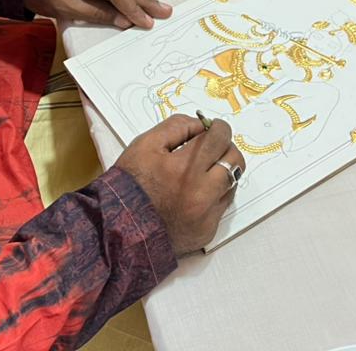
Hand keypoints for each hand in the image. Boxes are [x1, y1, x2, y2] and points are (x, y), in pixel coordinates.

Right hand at [116, 113, 244, 254]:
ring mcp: (207, 215)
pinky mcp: (207, 231)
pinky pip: (222, 206)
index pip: (219, 138)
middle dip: (226, 148)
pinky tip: (195, 194)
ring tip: (203, 171)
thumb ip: (176, 127)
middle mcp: (201, 193)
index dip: (218, 129)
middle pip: (234, 160)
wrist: (121, 228)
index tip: (213, 128)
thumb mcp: (145, 144)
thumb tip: (202, 125)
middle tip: (212, 147)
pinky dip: (213, 196)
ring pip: (232, 183)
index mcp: (185, 168)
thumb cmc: (131, 184)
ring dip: (222, 172)